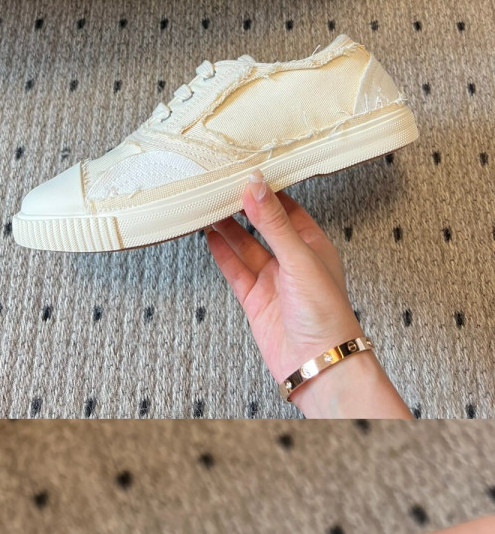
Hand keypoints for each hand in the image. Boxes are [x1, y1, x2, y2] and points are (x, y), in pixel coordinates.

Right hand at [208, 177, 407, 423]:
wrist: (318, 363)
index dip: (268, 191)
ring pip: (246, 246)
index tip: (247, 170)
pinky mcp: (255, 299)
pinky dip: (221, 253)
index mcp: (314, 245)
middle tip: (220, 185)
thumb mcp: (299, 257)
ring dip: (228, 227)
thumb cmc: (325, 313)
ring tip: (207, 204)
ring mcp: (273, 280)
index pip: (288, 208)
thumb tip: (255, 185)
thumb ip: (273, 222)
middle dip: (243, 207)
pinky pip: (235, 270)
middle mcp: (293, 260)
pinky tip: (209, 235)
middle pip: (263, 225)